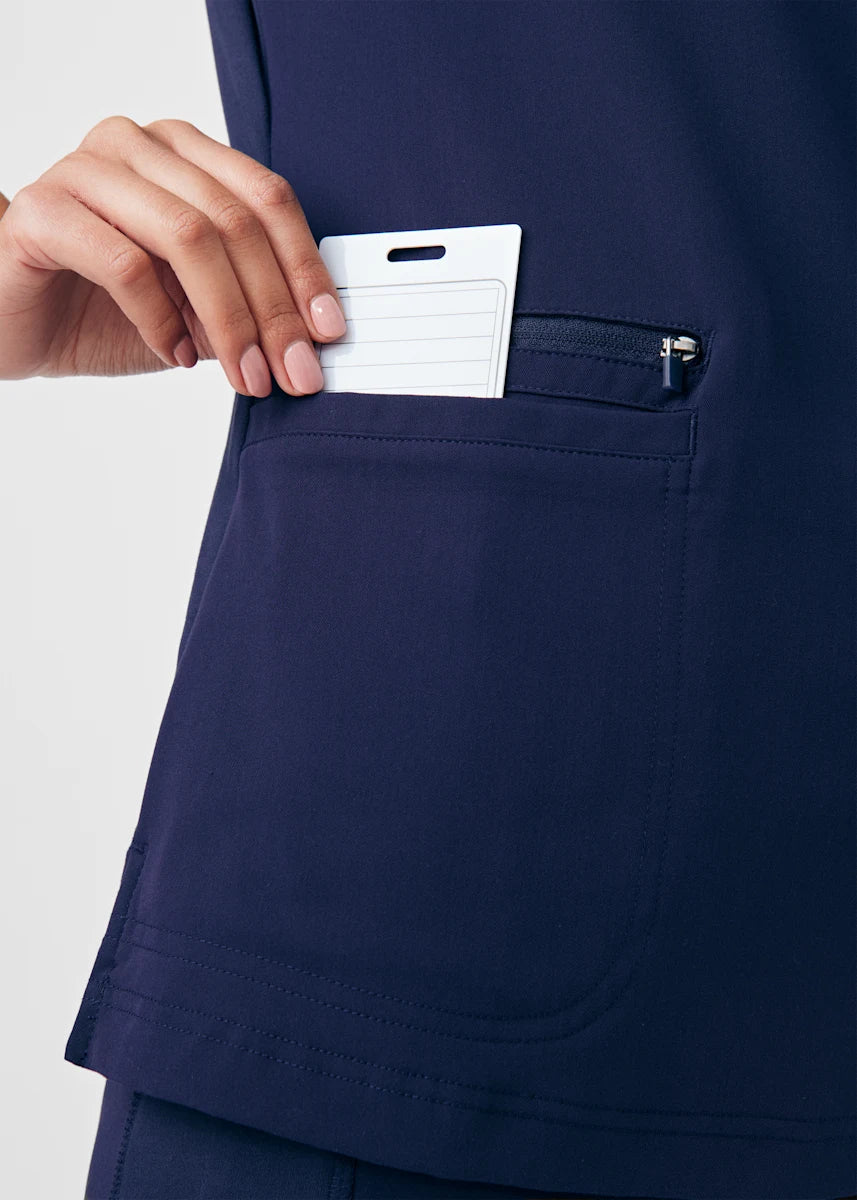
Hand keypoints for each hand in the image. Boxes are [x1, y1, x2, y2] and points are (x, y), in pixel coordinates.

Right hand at [0, 115, 347, 396]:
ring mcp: (86, 170)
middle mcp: (138, 146)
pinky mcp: (43, 210)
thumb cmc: (107, 309)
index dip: (305, 267)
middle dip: (275, 308)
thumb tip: (309, 336)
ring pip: (187, 235)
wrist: (19, 323)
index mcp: (183, 153)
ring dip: (229, 317)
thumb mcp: (197, 311)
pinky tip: (178, 354)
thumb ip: (246, 306)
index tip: (329, 332)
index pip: (267, 196)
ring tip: (244, 374)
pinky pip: (125, 263)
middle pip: (234, 219)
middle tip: (293, 372)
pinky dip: (162, 319)